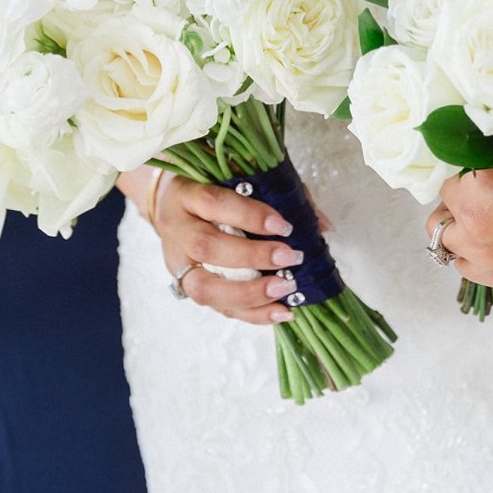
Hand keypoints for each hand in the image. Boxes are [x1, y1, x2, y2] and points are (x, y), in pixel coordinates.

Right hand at [146, 172, 304, 325]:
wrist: (171, 206)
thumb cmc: (214, 189)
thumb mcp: (238, 179)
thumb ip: (278, 194)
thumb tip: (321, 225)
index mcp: (187, 194)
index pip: (213, 203)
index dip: (249, 216)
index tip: (284, 226)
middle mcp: (177, 230)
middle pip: (206, 247)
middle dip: (251, 257)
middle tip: (289, 258)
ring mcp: (179, 263)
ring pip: (204, 287)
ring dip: (249, 293)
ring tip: (285, 289)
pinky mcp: (188, 287)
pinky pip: (217, 307)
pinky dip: (252, 314)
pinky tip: (281, 312)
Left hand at [429, 170, 492, 294]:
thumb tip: (486, 148)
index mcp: (482, 186)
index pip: (449, 171)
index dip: (466, 169)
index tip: (480, 169)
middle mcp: (473, 222)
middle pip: (441, 206)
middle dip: (457, 199)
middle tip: (482, 195)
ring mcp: (481, 255)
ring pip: (444, 239)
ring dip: (459, 227)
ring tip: (486, 221)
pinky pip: (463, 264)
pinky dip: (471, 253)